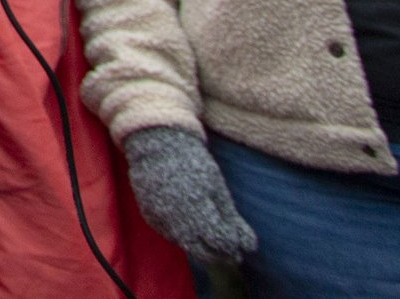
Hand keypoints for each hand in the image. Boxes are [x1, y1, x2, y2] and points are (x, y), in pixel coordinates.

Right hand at [122, 126, 255, 263]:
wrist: (155, 143)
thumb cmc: (193, 163)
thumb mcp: (218, 189)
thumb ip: (232, 220)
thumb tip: (250, 247)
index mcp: (199, 210)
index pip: (221, 244)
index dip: (233, 249)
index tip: (239, 250)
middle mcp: (178, 220)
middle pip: (202, 252)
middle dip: (218, 255)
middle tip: (228, 253)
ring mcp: (161, 220)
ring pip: (185, 246)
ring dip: (201, 247)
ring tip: (210, 239)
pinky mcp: (150, 217)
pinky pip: (169, 235)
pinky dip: (182, 236)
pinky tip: (190, 228)